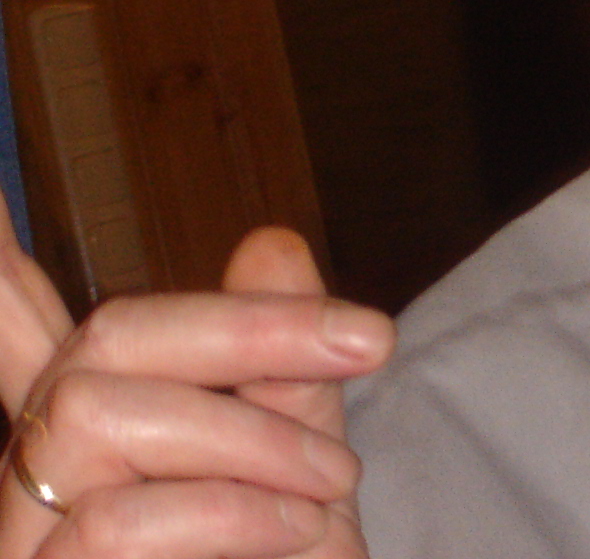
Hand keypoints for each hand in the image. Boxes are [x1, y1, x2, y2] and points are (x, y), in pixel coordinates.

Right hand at [0, 227, 392, 557]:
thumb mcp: (299, 478)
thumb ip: (281, 373)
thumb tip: (268, 242)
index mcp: (89, 451)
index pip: (14, 330)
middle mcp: (31, 495)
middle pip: (99, 346)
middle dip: (248, 328)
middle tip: (373, 344)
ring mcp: (25, 546)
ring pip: (90, 417)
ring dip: (247, 431)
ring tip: (335, 484)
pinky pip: (109, 525)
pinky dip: (230, 509)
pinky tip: (301, 532)